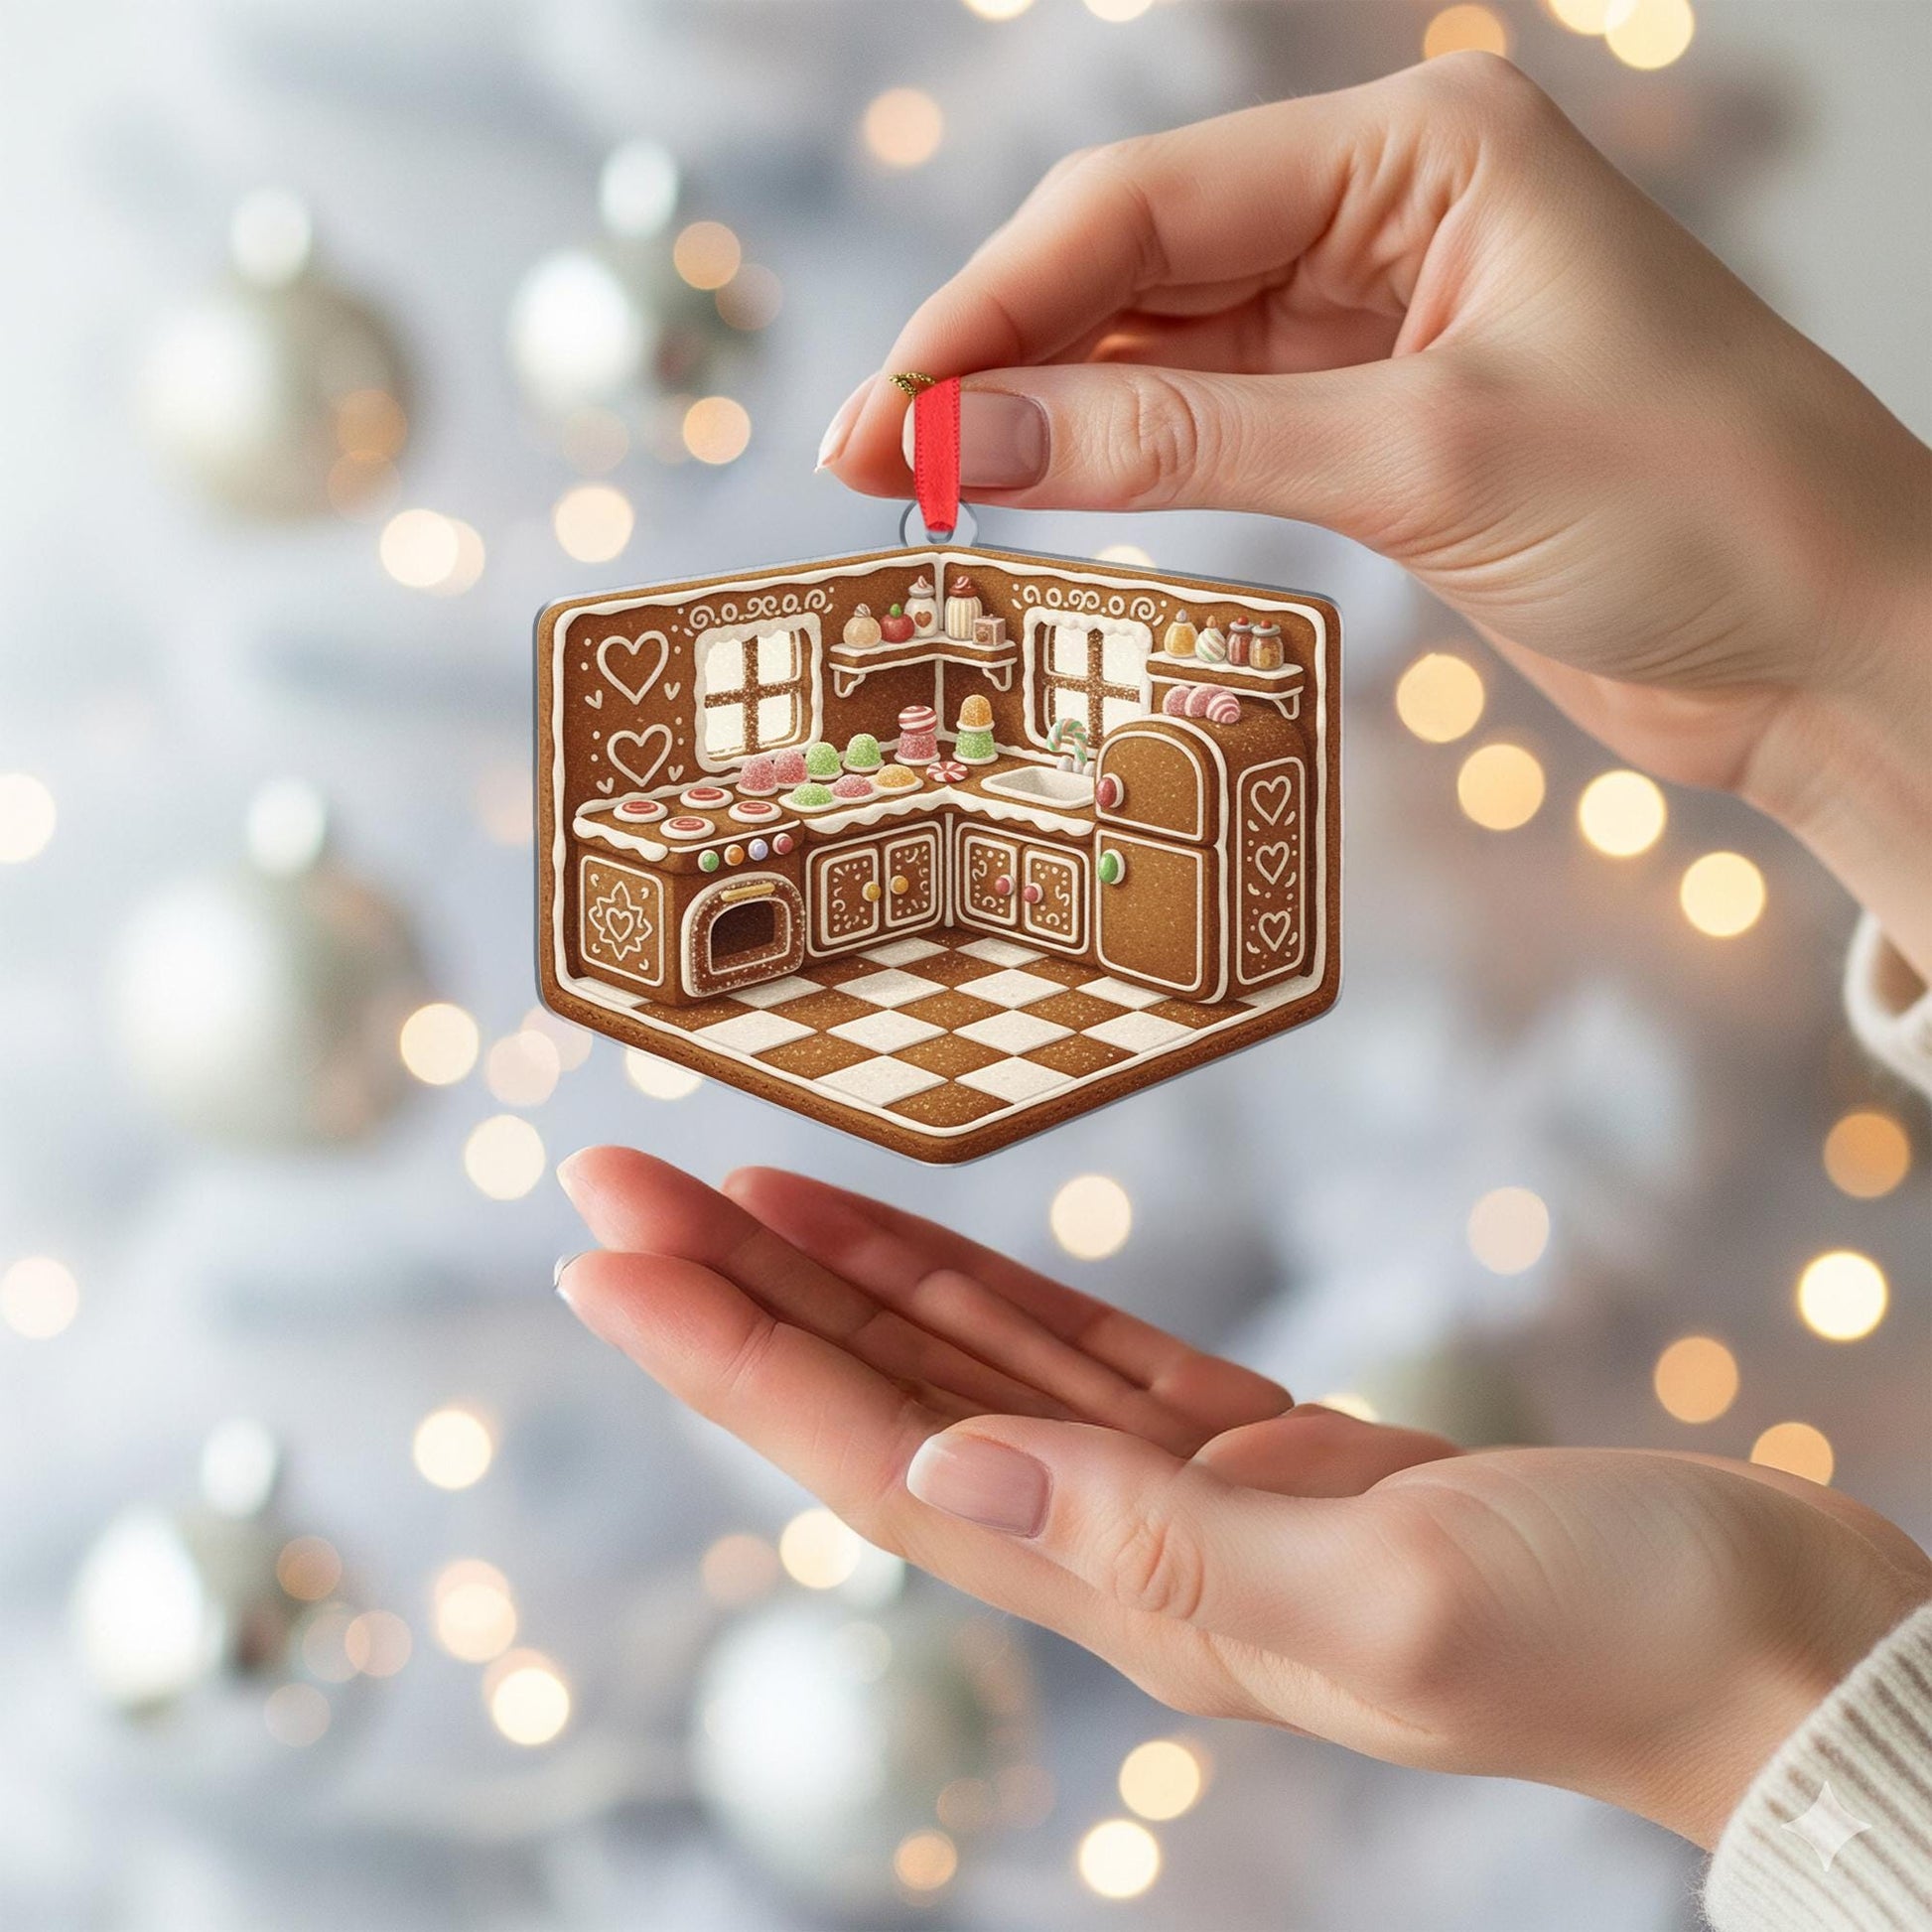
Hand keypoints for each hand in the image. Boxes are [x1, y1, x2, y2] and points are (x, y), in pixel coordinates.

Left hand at [556, 1149, 1931, 1848]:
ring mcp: (1186, 1497)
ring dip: (838, 1279)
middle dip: (738, 1297)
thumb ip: (1157, 1551)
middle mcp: (1129, 1553)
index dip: (731, 1361)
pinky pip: (1073, 1350)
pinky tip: (902, 1234)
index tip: (611, 1264)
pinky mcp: (1257, 1448)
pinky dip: (976, 1286)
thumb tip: (941, 1481)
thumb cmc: (1617, 1634)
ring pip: (963, 1367)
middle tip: (609, 1181)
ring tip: (724, 1190)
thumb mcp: (1386, 1603)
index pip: (879, 1462)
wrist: (1764, 1643)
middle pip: (887, 1405)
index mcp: (1142, 1601)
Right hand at [817, 54, 1931, 974]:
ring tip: (925, 490)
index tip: (891, 410)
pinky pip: (1214, 423)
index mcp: (1423, 148)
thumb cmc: (1698, 506)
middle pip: (1137, 266)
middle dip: (1000, 361)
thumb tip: (971, 438)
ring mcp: (1382, 319)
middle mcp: (1393, 212)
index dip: (997, 308)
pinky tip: (1038, 497)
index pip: (1147, 206)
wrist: (1830, 644)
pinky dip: (1126, 464)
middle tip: (870, 460)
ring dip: (1049, 418)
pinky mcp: (1382, 424)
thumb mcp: (1419, 455)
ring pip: (1164, 350)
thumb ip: (1183, 443)